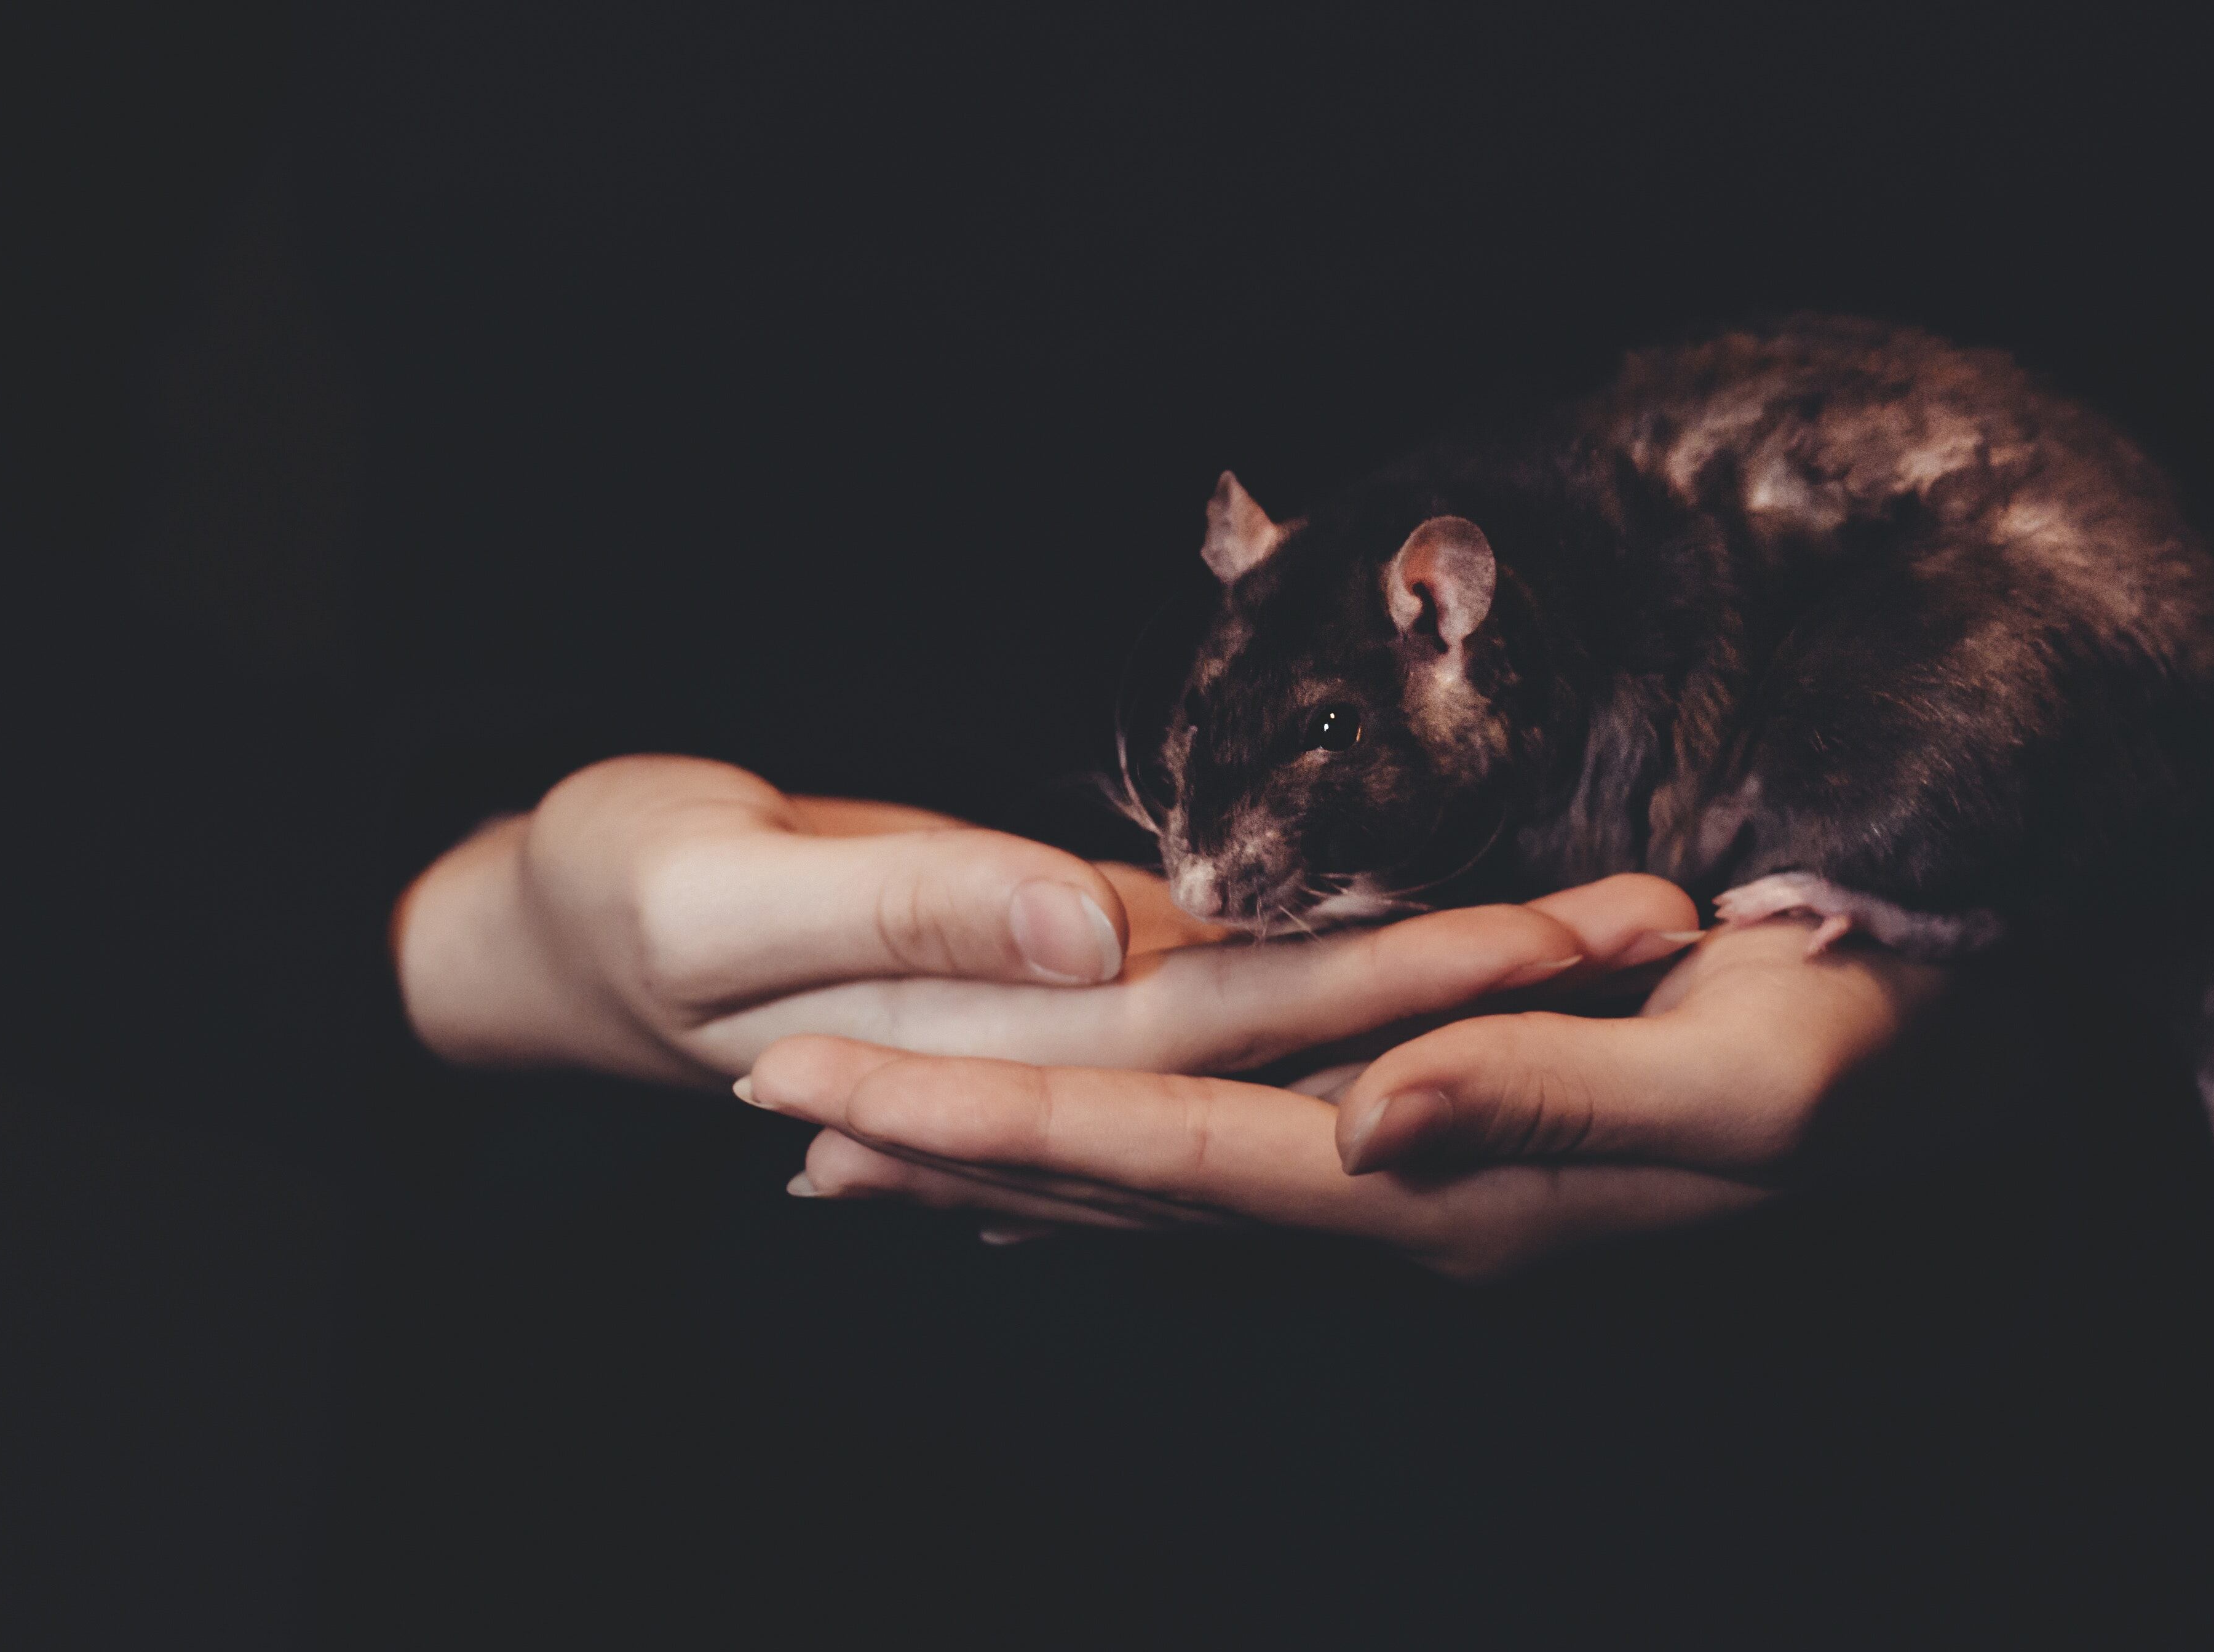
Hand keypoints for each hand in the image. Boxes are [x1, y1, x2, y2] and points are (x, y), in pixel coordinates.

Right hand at [393, 755, 1694, 1088]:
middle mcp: (1077, 1049)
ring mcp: (1082, 1018)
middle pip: (1325, 1027)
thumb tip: (1094, 929)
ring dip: (1449, 986)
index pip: (1254, 1020)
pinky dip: (1332, 978)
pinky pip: (1231, 984)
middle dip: (1495, 981)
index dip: (1419, 981)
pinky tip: (1429, 971)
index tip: (1574, 932)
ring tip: (1617, 931)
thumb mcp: (721, 891)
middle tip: (1672, 914)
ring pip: (1300, 1014)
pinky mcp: (1068, 963)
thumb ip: (913, 909)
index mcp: (1008, 1035)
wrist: (541, 916)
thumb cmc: (604, 891)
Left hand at [745, 905, 1950, 1278]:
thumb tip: (1359, 1128)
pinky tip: (1079, 1152)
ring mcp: (1439, 1191)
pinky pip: (1249, 1165)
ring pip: (1175, 1188)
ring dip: (1015, 1167)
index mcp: (1458, 1188)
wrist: (1978, 1040)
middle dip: (953, 1153)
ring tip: (871, 1148)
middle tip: (775, 1121)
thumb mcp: (1743, 1075)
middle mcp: (1421, 1208)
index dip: (993, 1124)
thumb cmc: (1887, 1042)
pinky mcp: (1465, 1145)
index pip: (1172, 1158)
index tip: (821, 1090)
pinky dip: (1133, 1156)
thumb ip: (1540, 1099)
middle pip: (1136, 1191)